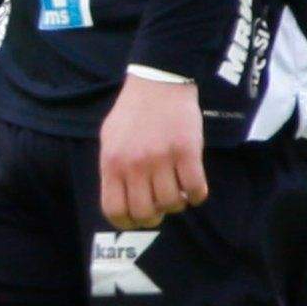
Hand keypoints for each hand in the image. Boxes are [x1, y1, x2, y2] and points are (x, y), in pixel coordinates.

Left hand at [96, 71, 209, 229]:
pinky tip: (193, 187)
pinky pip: (195, 189)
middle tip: (160, 206)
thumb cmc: (133, 112)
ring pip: (172, 204)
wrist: (158, 83)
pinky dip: (197, 195)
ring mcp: (161, 158)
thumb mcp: (110, 140)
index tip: (136, 220)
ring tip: (176, 191)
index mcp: (112, 163)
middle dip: (154, 217)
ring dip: (177, 204)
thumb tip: (119, 201)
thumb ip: (113, 170)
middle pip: (145, 213)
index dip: (126, 222)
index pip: (114, 210)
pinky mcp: (187, 151)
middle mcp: (134, 164)